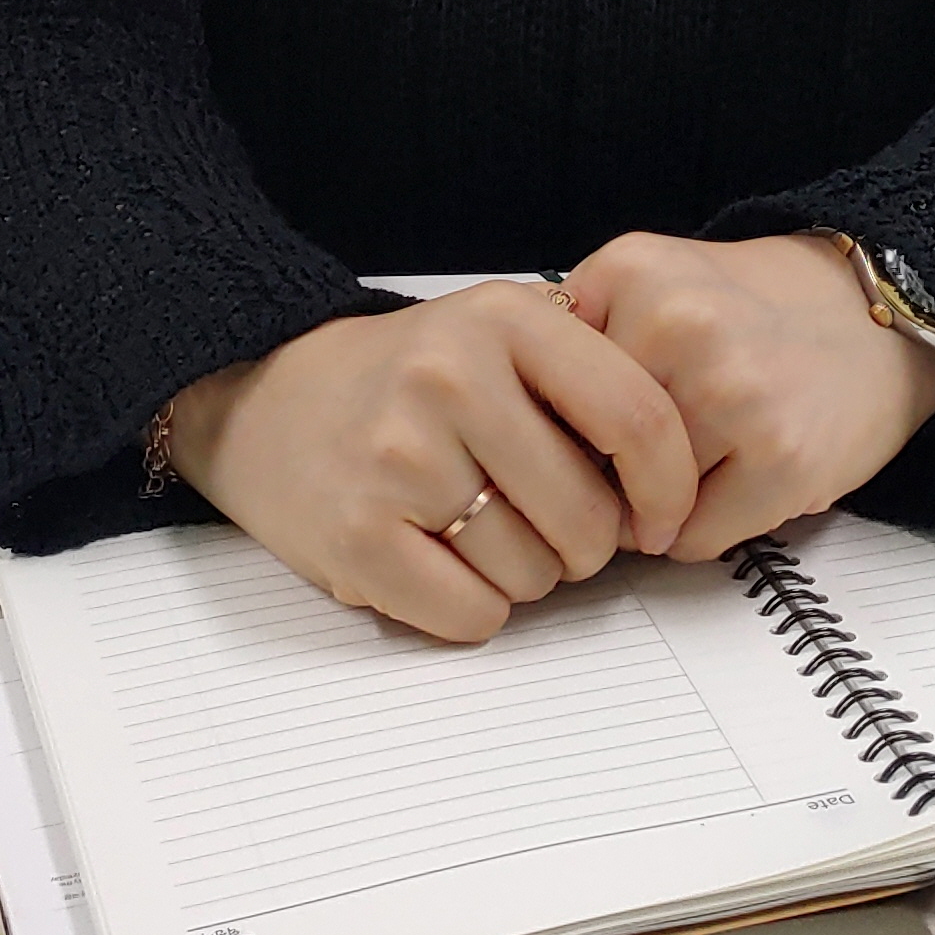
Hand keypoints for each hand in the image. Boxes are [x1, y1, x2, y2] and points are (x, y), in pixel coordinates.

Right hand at [162, 284, 700, 644]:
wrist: (265, 395)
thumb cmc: (406, 379)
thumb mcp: (499, 336)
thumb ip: (586, 383)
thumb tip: (670, 486)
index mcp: (505, 320)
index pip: (638, 417)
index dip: (669, 487)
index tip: (662, 519)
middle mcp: (451, 378)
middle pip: (588, 516)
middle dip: (584, 543)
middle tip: (542, 522)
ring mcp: (398, 457)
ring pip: (533, 574)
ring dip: (524, 576)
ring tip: (475, 530)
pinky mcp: (356, 533)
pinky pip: (471, 614)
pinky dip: (470, 608)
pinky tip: (438, 562)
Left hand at [559, 232, 934, 560]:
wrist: (875, 317)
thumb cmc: (756, 311)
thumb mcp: (654, 283)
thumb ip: (583, 337)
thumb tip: (519, 440)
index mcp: (632, 271)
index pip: (541, 388)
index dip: (555, 425)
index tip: (574, 434)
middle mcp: (678, 323)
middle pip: (585, 452)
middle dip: (604, 475)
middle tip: (647, 455)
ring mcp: (732, 392)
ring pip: (637, 504)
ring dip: (658, 507)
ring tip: (705, 458)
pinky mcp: (780, 460)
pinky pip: (691, 540)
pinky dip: (703, 531)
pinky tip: (737, 482)